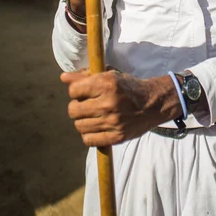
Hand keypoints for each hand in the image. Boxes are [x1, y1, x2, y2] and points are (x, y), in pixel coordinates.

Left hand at [61, 69, 182, 146]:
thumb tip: (63, 78)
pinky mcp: (116, 137)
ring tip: (93, 115)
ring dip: (83, 120)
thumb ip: (85, 76)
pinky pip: (88, 140)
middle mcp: (108, 103)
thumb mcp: (110, 75)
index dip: (76, 90)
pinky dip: (89, 134)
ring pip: (79, 125)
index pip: (73, 90)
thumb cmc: (128, 87)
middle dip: (77, 106)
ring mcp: (112, 122)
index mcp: (107, 83)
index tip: (84, 91)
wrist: (153, 104)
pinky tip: (97, 126)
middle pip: (73, 110)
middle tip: (87, 105)